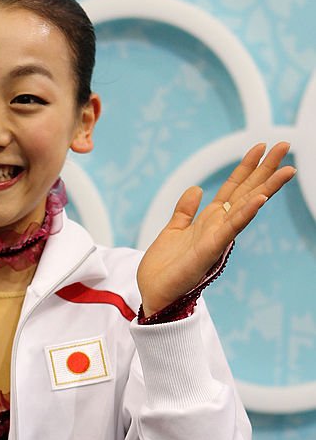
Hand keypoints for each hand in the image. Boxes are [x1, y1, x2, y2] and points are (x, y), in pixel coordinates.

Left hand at [137, 142, 295, 316]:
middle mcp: (218, 228)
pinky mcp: (209, 251)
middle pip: (246, 192)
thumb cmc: (164, 268)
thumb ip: (185, 210)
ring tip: (286, 169)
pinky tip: (259, 200)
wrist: (153, 294)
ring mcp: (216, 239)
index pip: (234, 189)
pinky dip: (245, 215)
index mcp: (210, 221)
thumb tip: (196, 188)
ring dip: (266, 188)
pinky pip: (229, 230)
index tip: (260, 146)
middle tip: (284, 145)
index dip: (246, 167)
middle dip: (265, 170)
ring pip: (246, 208)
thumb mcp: (173, 230)